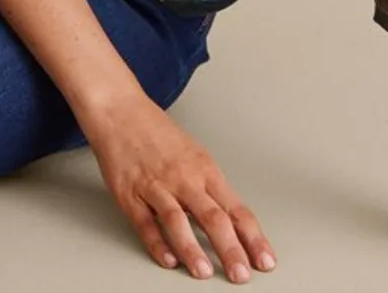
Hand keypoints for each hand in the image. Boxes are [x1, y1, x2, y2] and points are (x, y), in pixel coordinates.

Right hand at [80, 89, 276, 281]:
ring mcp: (156, 186)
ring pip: (177, 220)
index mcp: (204, 169)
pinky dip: (156, 243)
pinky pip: (145, 222)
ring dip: (192, 248)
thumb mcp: (194, 156)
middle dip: (230, 249)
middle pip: (213, 217)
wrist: (122, 111)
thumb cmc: (159, 133)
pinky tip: (167, 259)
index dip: (253, 238)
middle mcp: (184, 178)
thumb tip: (233, 224)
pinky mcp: (129, 193)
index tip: (265, 260)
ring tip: (203, 272)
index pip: (236, 209)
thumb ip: (211, 190)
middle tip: (241, 275)